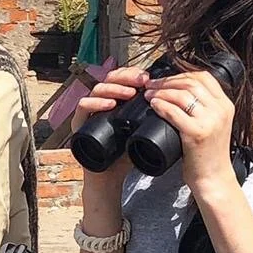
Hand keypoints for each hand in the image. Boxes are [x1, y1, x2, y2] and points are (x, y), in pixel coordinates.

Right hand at [72, 62, 145, 182]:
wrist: (109, 178)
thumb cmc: (125, 156)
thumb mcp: (142, 133)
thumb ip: (153, 119)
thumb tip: (173, 103)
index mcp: (115, 102)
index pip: (121, 78)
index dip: (133, 74)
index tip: (148, 78)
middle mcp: (100, 103)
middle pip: (109, 79)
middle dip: (126, 77)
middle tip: (141, 81)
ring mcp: (89, 113)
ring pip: (97, 89)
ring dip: (114, 88)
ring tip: (130, 93)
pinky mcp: (79, 124)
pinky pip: (83, 107)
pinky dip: (95, 103)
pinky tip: (110, 105)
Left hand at [145, 70, 236, 192]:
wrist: (213, 178)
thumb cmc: (208, 155)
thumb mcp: (213, 126)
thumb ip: (204, 110)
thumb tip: (179, 94)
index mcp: (226, 105)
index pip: (204, 77)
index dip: (181, 74)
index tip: (165, 78)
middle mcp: (220, 110)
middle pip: (191, 82)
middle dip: (167, 81)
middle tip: (151, 85)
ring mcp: (210, 121)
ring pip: (182, 94)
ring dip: (161, 91)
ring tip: (148, 94)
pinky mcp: (197, 133)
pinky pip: (174, 112)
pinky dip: (161, 106)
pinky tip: (153, 105)